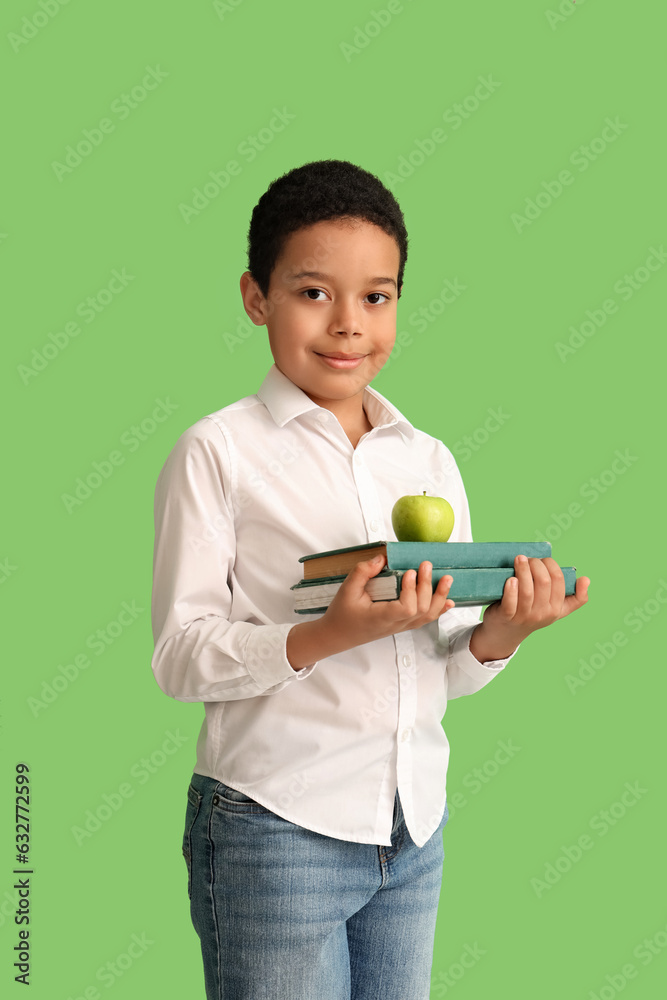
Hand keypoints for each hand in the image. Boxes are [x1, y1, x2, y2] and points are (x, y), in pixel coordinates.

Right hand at [318, 555, 454, 653]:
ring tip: (447, 579)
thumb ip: (362, 572)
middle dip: (428, 587)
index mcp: (382, 617)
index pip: (406, 608)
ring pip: (427, 616)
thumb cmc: (342, 614)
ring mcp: (401, 626)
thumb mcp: (346, 590)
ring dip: (439, 597)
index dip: (412, 591)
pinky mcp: (402, 624)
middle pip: (421, 610)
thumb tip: (382, 558)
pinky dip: (438, 610)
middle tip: (427, 565)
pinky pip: (424, 620)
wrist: (338, 635)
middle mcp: (395, 624)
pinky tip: (448, 601)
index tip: (410, 572)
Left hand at [469, 555, 589, 661]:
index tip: (542, 559)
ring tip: (519, 559)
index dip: (550, 564)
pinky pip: (511, 602)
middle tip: (528, 558)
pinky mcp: (507, 616)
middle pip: (543, 582)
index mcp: (556, 609)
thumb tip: (586, 579)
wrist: (507, 633)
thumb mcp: (557, 610)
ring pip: (527, 590)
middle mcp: (542, 613)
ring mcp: (524, 616)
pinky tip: (510, 579)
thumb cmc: (533, 614)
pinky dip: (511, 589)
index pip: (558, 580)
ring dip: (523, 571)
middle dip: (536, 564)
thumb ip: (575, 597)